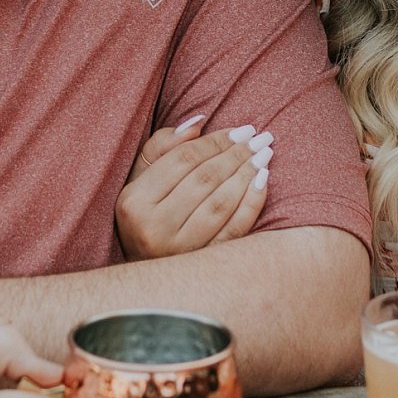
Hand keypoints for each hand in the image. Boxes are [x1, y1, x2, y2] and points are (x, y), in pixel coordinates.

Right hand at [115, 115, 272, 259]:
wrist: (147, 275)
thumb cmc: (145, 214)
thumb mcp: (140, 179)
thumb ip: (163, 145)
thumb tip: (199, 122)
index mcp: (134, 202)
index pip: (183, 160)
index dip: (215, 141)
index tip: (241, 130)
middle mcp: (154, 228)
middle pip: (204, 179)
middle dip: (236, 154)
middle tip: (260, 137)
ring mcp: (179, 251)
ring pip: (221, 203)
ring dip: (247, 174)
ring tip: (264, 154)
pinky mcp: (202, 265)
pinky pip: (235, 229)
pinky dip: (252, 202)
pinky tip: (263, 181)